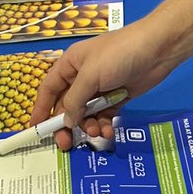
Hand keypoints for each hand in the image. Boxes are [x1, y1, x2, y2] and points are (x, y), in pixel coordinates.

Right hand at [31, 19, 178, 148]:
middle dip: (65, 124)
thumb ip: (75, 100)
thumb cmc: (119, 54)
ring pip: (86, 114)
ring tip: (96, 132)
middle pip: (67, 106)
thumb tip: (65, 121)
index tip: (35, 129)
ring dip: (88, 126)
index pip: (49, 88)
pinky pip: (103, 116)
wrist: (157, 49)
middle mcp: (83, 77)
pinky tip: (108, 131)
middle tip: (65, 144)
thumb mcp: (91, 75)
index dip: (41, 108)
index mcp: (71, 64)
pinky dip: (103, 125)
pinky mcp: (117, 97)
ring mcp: (100, 88)